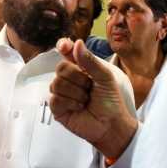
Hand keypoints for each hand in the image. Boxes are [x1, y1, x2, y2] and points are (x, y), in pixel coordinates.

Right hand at [49, 38, 137, 157]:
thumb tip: (76, 43)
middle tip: (89, 88)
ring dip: (76, 93)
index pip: (66, 53)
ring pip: (56, 83)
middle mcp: (68, 79)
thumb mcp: (105, 77)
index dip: (63, 47)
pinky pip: (55, 99)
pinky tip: (79, 108)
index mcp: (80, 68)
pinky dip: (71, 103)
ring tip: (86, 100)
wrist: (111, 124)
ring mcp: (61, 93)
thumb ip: (90, 61)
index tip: (64, 46)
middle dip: (78, 78)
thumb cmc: (110, 101)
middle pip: (61, 68)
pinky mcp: (57, 108)